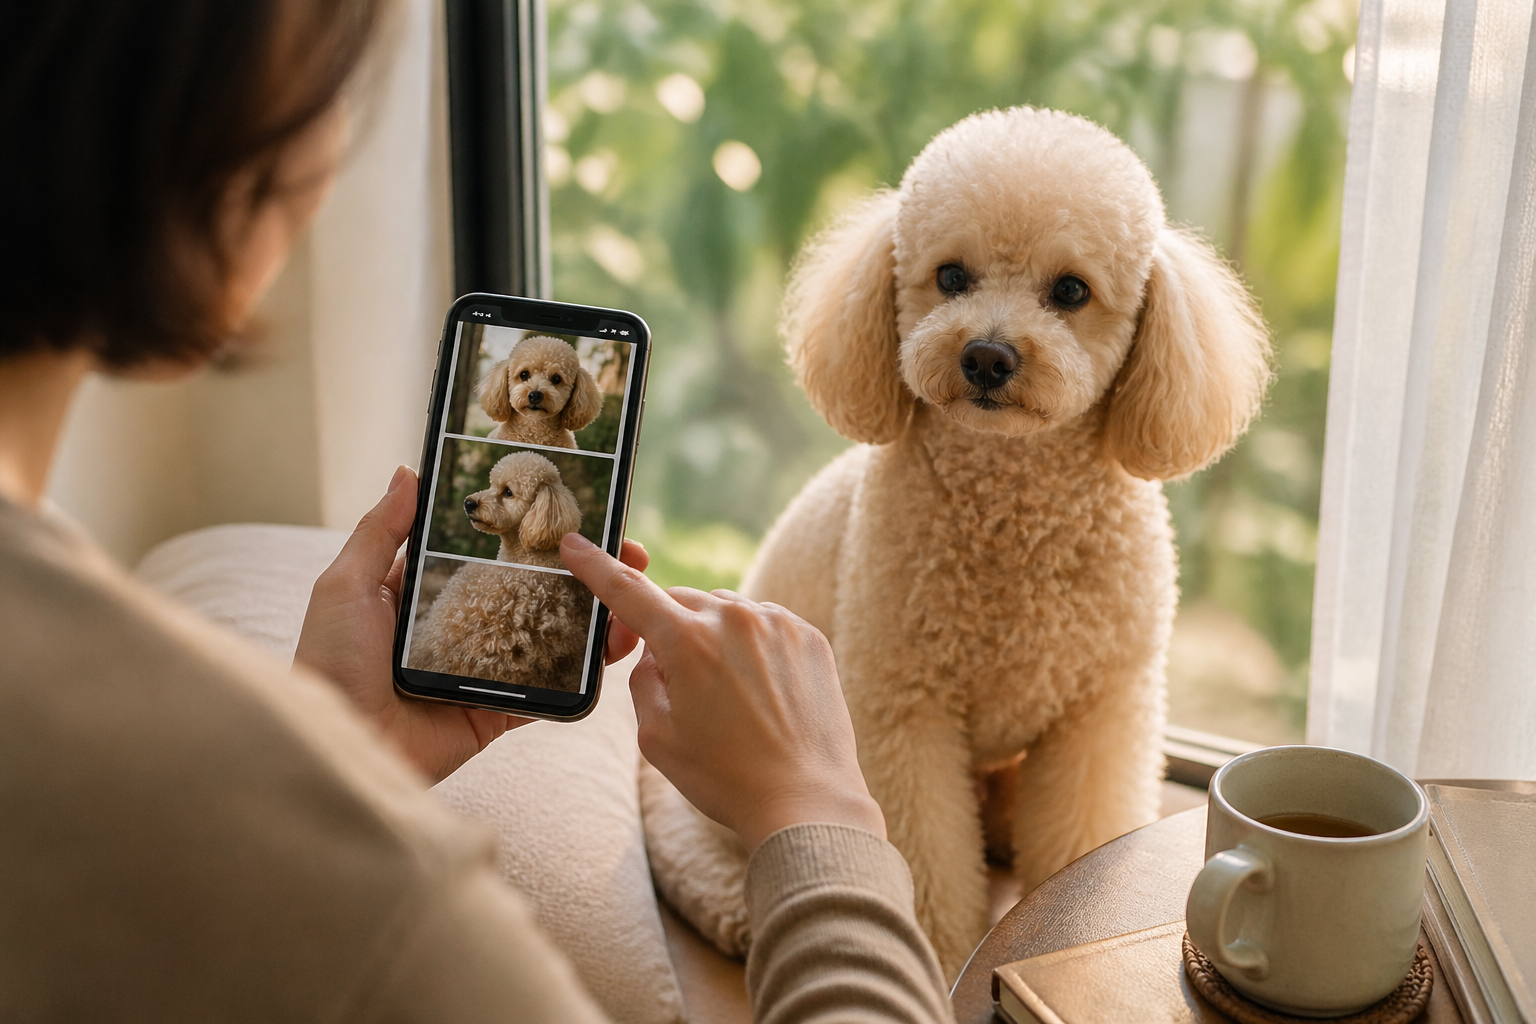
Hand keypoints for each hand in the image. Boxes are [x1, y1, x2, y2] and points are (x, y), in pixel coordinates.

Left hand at [294, 466, 648, 781]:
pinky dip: (585, 673)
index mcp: (428, 593)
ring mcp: (485, 671)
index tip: (580, 513)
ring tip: (636, 597)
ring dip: (597, 617)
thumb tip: (408, 471)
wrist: (341, 747)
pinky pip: (549, 691)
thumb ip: (380, 531)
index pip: (494, 554)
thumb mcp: (346, 586)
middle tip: (630, 552)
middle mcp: (463, 628)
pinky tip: (618, 647)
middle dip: (585, 572)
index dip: (537, 534)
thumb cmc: (330, 663)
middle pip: (535, 591)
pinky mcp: (497, 713)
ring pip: (553, 637)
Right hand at [562, 532, 884, 851]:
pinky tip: (760, 695)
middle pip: (679, 603)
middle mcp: (733, 618)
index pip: (628, 591)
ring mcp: (777, 623)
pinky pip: (764, 626)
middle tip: (676, 681)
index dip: (596, 566)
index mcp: (686, 642)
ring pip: (725, 613)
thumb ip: (643, 679)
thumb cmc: (725, 778)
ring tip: (729, 700)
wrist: (807, 801)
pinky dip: (753, 649)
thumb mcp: (655, 736)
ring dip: (714, 639)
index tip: (575, 543)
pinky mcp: (809, 636)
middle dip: (668, 630)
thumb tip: (655, 652)